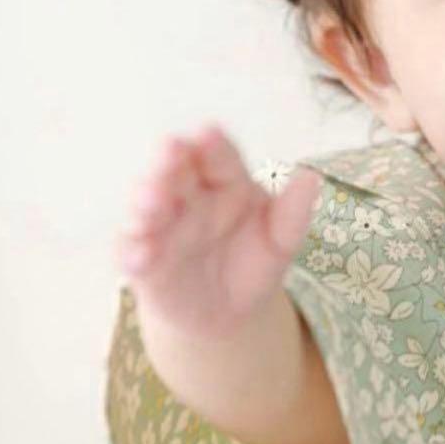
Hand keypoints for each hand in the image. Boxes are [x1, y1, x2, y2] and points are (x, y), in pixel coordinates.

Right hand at [114, 123, 321, 340]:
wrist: (232, 310)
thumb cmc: (255, 260)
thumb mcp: (282, 240)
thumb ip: (294, 212)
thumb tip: (312, 177)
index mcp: (224, 181)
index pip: (218, 156)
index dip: (213, 145)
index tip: (210, 133)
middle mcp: (188, 197)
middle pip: (174, 171)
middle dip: (168, 160)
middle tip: (170, 149)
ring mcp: (161, 227)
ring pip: (146, 207)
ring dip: (145, 201)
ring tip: (152, 200)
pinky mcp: (143, 261)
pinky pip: (131, 252)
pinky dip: (133, 251)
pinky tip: (141, 254)